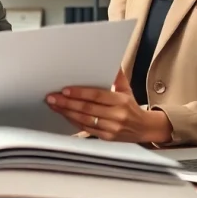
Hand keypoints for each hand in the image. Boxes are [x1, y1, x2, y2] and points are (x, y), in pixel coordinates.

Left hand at [45, 70, 172, 143]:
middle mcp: (116, 116)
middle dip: (67, 103)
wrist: (144, 128)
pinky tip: (64, 114)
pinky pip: (85, 129)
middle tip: (52, 97)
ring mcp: (111, 128)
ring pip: (84, 120)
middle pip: (87, 109)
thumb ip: (117, 76)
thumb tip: (110, 60)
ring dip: (66, 112)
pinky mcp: (106, 137)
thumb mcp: (126, 89)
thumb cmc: (132, 106)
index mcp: (121, 101)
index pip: (97, 96)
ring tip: (54, 105)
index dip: (80, 93)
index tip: (65, 90)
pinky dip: (72, 121)